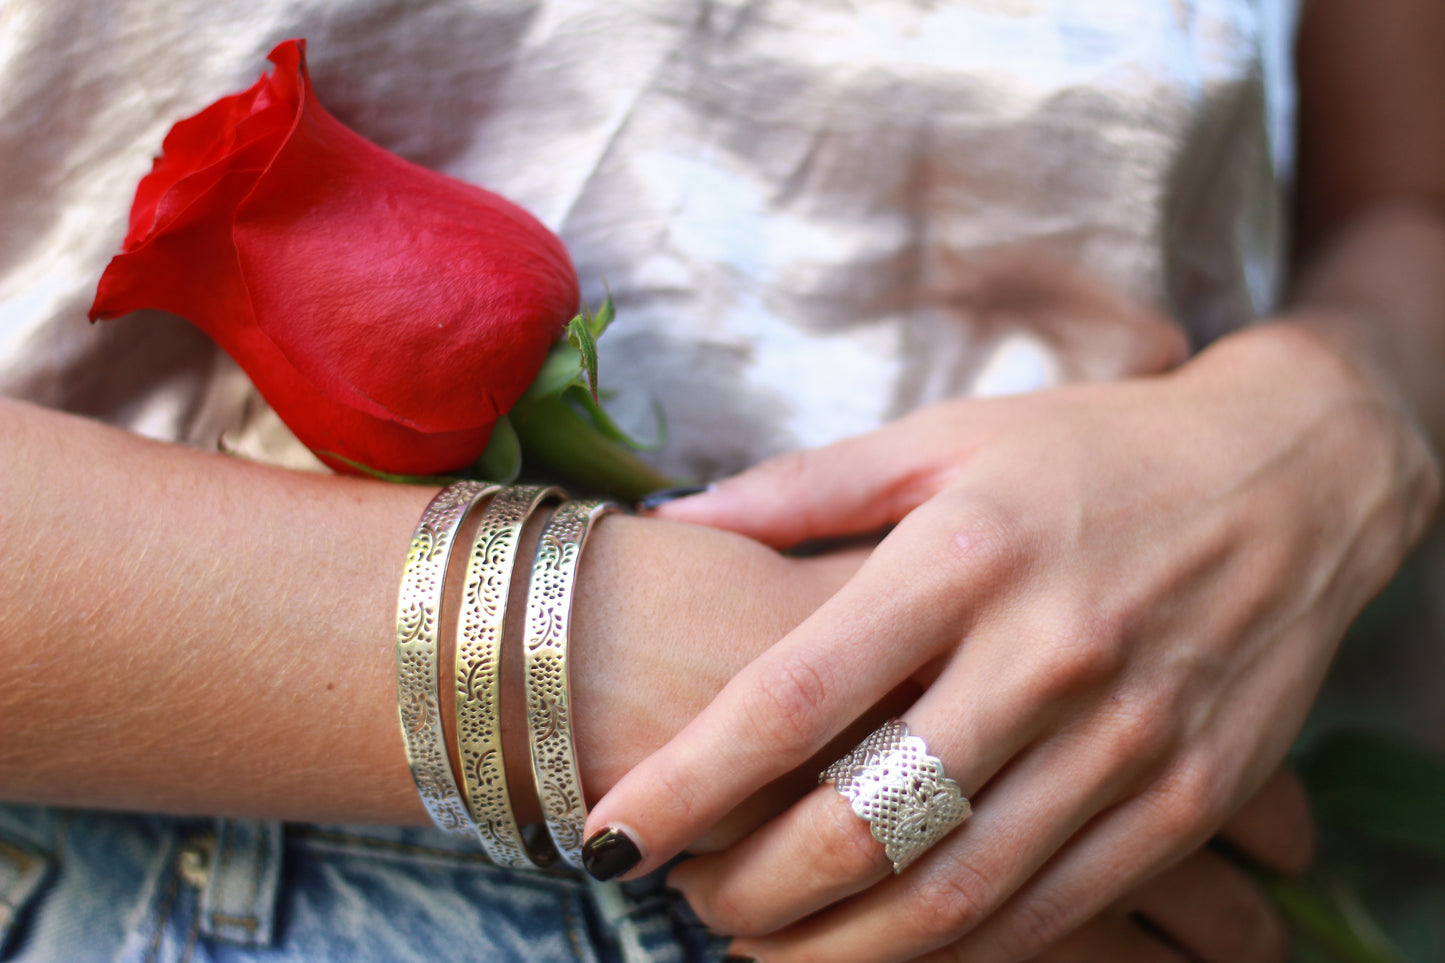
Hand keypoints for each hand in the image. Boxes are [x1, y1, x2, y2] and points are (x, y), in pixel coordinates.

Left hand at [581, 322, 1437, 962]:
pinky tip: (885, 946)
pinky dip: (958, 951)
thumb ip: (804, 487)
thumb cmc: (1091, 451)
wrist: (1293, 477)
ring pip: (957, 894)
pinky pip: (1055, 908)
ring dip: (836, 949)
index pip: (797, 694)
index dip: (690, 779)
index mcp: (966, 555)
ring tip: (756, 949)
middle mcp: (1046, 652)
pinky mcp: (1189, 796)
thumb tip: (673, 517)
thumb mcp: (946, 441)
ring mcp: (1127, 735)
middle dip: (748, 891)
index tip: (608, 830)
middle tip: (680, 901)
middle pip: (867, 819)